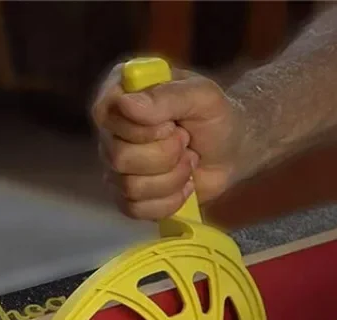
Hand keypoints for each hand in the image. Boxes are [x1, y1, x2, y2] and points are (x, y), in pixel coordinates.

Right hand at [91, 63, 243, 219]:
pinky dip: (169, 202)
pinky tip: (184, 187)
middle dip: (165, 155)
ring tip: (189, 162)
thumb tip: (126, 105)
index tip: (172, 125)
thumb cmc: (215, 118)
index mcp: (119, 94)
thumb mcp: (201, 95)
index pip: (105, 116)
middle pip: (119, 157)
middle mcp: (111, 131)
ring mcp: (116, 167)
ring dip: (172, 178)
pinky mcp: (129, 197)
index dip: (142, 129)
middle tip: (186, 142)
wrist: (231, 153)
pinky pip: (136, 209)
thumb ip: (166, 96)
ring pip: (130, 187)